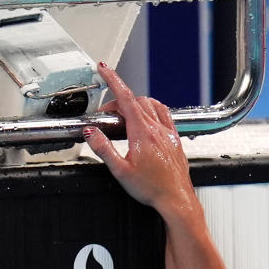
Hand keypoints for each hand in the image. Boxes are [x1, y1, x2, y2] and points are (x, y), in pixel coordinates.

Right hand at [84, 63, 198, 216]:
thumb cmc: (153, 189)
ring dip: (137, 104)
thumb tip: (91, 133)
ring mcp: (169, 134)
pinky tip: (149, 121)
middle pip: (136, 101)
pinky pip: (165, 115)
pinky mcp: (176, 140)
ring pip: (152, 105)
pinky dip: (153, 110)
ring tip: (125, 116)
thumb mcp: (120, 171)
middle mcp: (158, 130)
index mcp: (143, 133)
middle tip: (108, 114)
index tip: (104, 69)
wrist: (177, 200)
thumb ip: (103, 149)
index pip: (126, 98)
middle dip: (119, 101)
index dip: (113, 80)